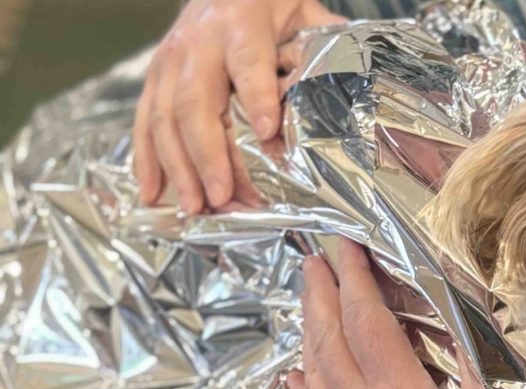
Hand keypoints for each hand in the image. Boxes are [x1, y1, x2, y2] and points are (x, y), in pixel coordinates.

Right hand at [133, 0, 345, 213]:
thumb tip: (357, 90)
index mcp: (241, 22)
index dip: (257, 96)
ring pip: (165, 116)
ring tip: (194, 207)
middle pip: (195, 101)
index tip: (268, 131)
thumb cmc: (273, 3)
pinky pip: (145, 119)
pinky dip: (147, 159)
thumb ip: (327, 49)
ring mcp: (171, 59)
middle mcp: (198, 41)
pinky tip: (152, 194)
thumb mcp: (304, 14)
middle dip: (207, 154)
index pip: (248, 61)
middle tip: (221, 197)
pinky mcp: (156, 75)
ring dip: (178, 167)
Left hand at [286, 243, 525, 388]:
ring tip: (304, 299)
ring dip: (308, 332)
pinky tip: (296, 376)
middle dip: (320, 295)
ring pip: (317, 380)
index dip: (355, 281)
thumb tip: (459, 322)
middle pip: (332, 345)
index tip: (345, 245)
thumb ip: (475, 377)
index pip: (368, 326)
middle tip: (313, 257)